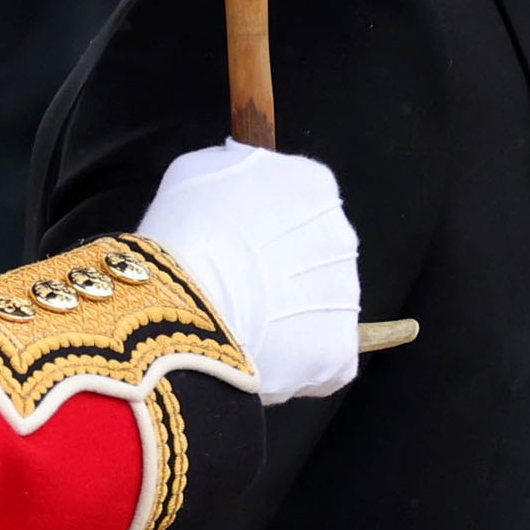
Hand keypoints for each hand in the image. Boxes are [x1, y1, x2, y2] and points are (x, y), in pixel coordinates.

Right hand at [136, 141, 360, 403]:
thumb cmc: (183, 231)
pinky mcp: (340, 353)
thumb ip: (236, 165)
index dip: (264, 227)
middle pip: (314, 255)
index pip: (300, 202)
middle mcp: (342, 236)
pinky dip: (294, 364)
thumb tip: (244, 166)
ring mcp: (346, 297)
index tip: (236, 244)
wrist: (185, 306)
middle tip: (237, 286)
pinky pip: (321, 360)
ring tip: (241, 326)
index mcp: (313, 185)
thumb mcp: (198, 169)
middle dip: (283, 271)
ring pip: (317, 308)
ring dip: (288, 317)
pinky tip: (257, 358)